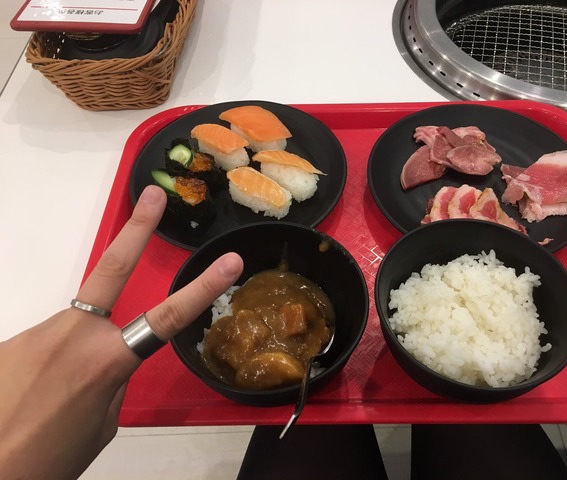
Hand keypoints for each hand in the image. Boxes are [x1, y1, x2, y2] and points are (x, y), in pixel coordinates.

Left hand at [0, 186, 242, 479]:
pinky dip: (44, 368)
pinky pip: (40, 346)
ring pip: (70, 329)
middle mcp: (73, 335)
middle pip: (109, 271)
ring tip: (52, 397)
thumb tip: (110, 356)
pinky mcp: (7, 342)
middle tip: (151, 194)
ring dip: (71, 354)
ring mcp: (35, 333)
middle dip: (135, 229)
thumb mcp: (102, 424)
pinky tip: (29, 396)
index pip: (170, 317)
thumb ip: (113, 379)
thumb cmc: (51, 459)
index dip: (204, 287)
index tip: (230, 261)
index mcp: (108, 360)